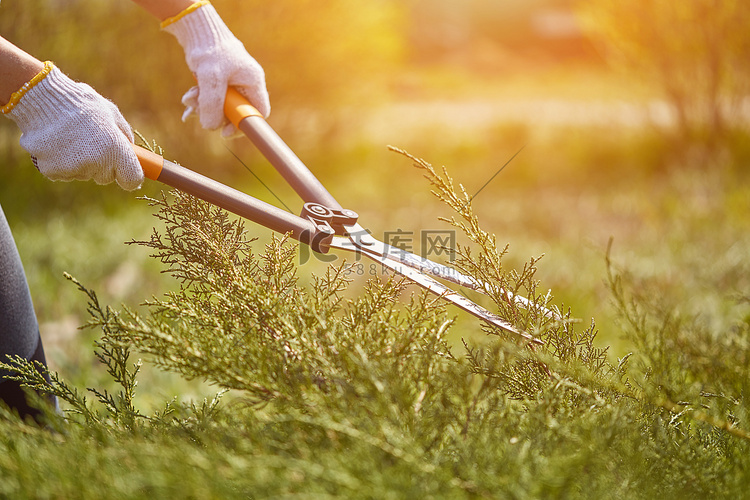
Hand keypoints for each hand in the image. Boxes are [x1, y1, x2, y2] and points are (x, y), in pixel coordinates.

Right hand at [4, 64, 142, 190]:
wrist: (40, 98)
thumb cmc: (79, 102)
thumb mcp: (110, 112)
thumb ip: (124, 134)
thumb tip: (131, 150)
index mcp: (115, 148)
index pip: (132, 180)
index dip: (129, 176)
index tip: (125, 171)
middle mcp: (96, 162)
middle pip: (106, 177)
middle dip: (103, 165)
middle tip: (91, 142)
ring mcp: (73, 168)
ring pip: (84, 174)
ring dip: (80, 162)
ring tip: (70, 137)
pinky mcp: (52, 171)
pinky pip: (64, 173)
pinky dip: (60, 162)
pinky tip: (56, 143)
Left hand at [163, 2, 270, 135]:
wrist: (197, 30)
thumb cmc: (210, 50)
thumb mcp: (211, 77)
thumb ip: (212, 104)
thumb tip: (211, 128)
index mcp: (253, 82)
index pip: (257, 112)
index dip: (244, 125)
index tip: (226, 132)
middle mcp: (245, 85)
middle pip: (235, 113)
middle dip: (216, 115)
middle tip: (199, 113)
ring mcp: (232, 85)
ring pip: (220, 108)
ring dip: (203, 108)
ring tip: (189, 100)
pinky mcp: (219, 83)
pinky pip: (211, 100)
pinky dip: (199, 101)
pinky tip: (189, 98)